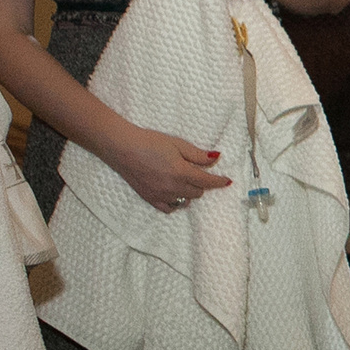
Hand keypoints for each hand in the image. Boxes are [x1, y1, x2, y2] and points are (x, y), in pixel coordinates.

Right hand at [105, 126, 231, 212]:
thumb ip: (198, 155)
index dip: (220, 181)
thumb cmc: (150, 142)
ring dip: (189, 193)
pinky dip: (176, 203)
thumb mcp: (178, 144)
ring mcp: (161, 195)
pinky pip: (169, 208)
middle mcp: (173, 187)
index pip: (207, 182)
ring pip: (185, 201)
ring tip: (184, 181)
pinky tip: (174, 194)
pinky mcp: (150, 199)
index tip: (227, 181)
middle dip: (201, 183)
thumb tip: (215, 158)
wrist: (123, 147)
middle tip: (197, 172)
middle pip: (198, 192)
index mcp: (181, 172)